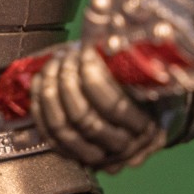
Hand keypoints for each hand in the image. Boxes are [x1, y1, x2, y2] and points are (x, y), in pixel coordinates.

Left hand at [31, 43, 171, 172]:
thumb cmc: (150, 93)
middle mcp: (123, 147)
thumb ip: (138, 66)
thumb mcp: (153, 79)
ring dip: (51, 93)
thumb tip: (110, 37)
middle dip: (69, 82)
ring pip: (63, 129)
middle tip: (67, 56)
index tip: (87, 52)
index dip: (95, 78)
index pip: (115, 107)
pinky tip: (42, 81)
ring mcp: (98, 157)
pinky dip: (40, 108)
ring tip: (54, 64)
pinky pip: (50, 136)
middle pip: (85, 119)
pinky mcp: (75, 156)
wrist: (147, 124)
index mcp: (146, 128)